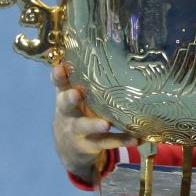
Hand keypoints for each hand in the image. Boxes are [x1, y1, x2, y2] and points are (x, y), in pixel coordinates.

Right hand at [51, 64, 137, 182]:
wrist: (70, 149)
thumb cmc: (76, 112)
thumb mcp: (73, 96)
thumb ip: (78, 77)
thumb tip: (92, 46)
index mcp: (65, 98)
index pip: (59, 84)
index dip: (58, 77)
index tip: (60, 68)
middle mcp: (68, 114)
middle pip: (66, 106)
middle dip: (69, 99)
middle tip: (75, 94)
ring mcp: (78, 131)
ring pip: (85, 127)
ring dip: (95, 125)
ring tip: (106, 124)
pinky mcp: (91, 145)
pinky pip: (107, 142)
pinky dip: (122, 140)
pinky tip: (137, 139)